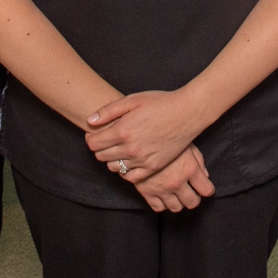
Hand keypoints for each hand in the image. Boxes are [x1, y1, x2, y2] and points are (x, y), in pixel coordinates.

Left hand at [86, 90, 205, 180]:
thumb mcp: (132, 100)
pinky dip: (125, 170)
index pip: (93, 143)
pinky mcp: (152, 167)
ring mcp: (142, 160)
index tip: (94, 133)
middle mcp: (130, 149)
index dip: (90, 138)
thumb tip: (90, 121)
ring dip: (112, 159)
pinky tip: (129, 160)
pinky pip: (130, 177)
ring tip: (119, 148)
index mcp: (122, 131)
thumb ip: (108, 111)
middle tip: (106, 139)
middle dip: (100, 148)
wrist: (187, 113)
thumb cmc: (160, 103)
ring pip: (114, 167)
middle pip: (101, 156)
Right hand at [133, 145, 214, 212]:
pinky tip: (164, 195)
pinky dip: (163, 204)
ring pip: (176, 207)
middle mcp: (177, 182)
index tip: (204, 187)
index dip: (207, 189)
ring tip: (177, 193)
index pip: (207, 190)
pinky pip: (158, 207)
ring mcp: (161, 188)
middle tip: (191, 191)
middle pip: (192, 202)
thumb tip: (205, 176)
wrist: (138, 137)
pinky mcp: (146, 192)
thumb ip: (198, 160)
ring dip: (179, 202)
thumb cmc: (165, 137)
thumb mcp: (186, 144)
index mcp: (190, 169)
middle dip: (194, 198)